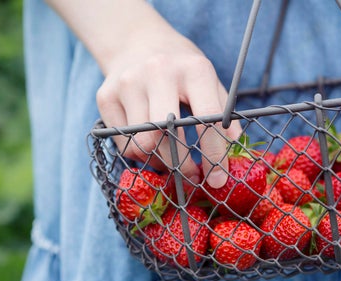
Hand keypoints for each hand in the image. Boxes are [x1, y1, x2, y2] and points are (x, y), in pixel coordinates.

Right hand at [97, 27, 241, 187]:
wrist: (137, 41)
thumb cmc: (180, 68)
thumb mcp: (208, 80)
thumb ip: (223, 112)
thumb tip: (235, 149)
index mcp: (193, 68)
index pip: (206, 118)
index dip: (214, 153)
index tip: (218, 179)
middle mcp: (157, 72)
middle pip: (164, 135)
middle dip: (181, 165)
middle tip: (192, 177)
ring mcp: (127, 84)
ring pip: (141, 144)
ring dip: (159, 162)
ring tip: (172, 161)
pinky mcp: (106, 97)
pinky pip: (123, 143)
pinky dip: (139, 153)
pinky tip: (150, 146)